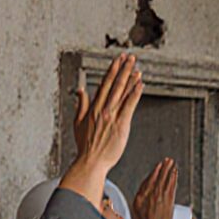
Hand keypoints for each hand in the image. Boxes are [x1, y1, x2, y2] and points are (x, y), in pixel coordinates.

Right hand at [61, 55, 143, 199]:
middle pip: (114, 85)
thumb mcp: (78, 123)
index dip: (111, 71)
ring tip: (137, 66)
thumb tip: (81, 90)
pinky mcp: (121, 124)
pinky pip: (129, 105)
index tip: (117, 60)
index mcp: (93, 108)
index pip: (104, 85)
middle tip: (130, 57)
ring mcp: (112, 116)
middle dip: (122, 69)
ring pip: (122, 93)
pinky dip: (135, 94)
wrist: (90, 162)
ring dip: (130, 78)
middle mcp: (102, 109)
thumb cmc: (85, 145)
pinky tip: (140, 84)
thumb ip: (81, 105)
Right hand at [131, 158, 178, 218]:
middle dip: (164, 168)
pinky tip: (175, 174)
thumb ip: (140, 195)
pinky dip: (173, 179)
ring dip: (170, 171)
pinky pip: (172, 186)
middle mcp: (151, 195)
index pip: (149, 180)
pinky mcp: (169, 201)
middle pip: (159, 177)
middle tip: (168, 160)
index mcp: (141, 195)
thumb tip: (145, 186)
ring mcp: (161, 197)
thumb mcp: (136, 207)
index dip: (155, 171)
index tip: (159, 165)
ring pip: (166, 180)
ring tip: (172, 164)